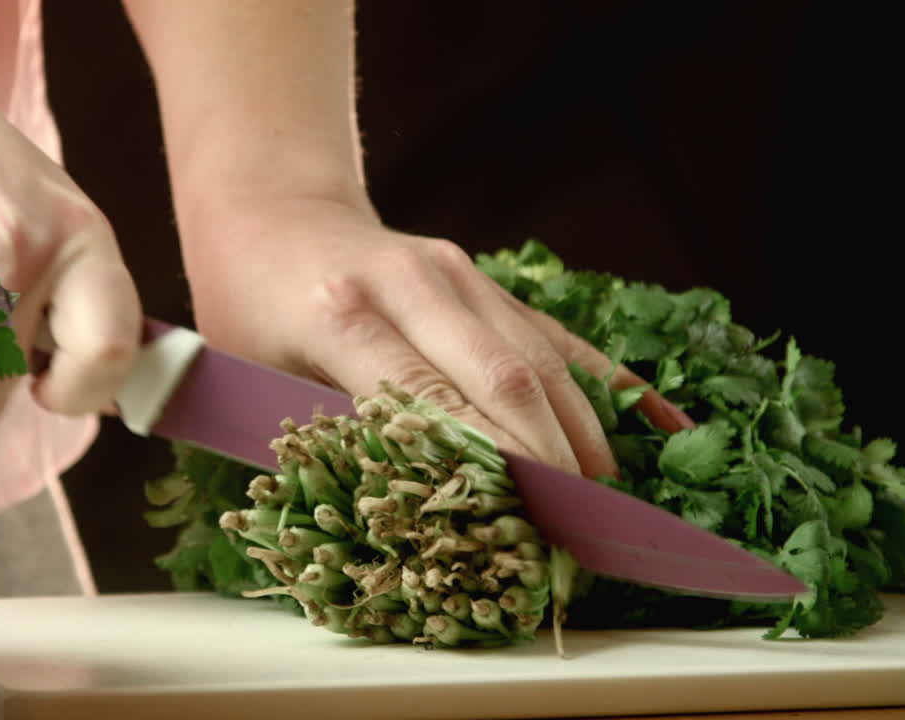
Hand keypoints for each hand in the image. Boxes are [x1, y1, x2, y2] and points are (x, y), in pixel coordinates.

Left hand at [180, 196, 692, 478]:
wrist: (271, 211)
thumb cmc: (248, 309)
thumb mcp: (255, 376)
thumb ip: (326, 431)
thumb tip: (406, 508)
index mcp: (341, 312)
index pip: (429, 397)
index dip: (485, 461)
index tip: (525, 524)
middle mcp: (410, 284)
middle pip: (504, 374)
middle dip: (551, 458)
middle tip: (580, 530)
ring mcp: (455, 273)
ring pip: (539, 354)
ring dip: (582, 430)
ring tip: (608, 501)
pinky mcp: (480, 277)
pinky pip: (552, 333)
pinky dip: (603, 381)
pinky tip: (656, 421)